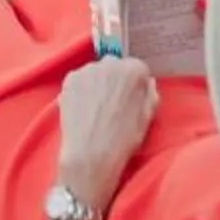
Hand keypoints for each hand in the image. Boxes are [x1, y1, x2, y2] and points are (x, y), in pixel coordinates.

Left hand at [56, 58, 158, 215]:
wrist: (90, 155)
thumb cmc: (123, 139)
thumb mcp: (147, 118)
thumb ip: (150, 93)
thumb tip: (146, 82)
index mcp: (133, 70)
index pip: (138, 69)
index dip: (135, 85)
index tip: (131, 99)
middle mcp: (109, 63)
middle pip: (115, 66)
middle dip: (116, 80)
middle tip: (113, 104)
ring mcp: (87, 70)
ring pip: (96, 72)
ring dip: (98, 83)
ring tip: (97, 108)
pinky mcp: (69, 79)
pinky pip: (80, 79)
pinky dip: (82, 89)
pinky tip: (84, 108)